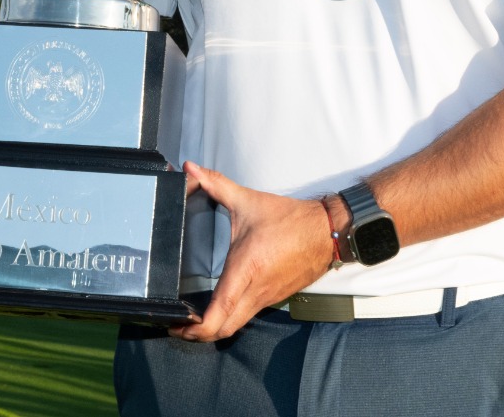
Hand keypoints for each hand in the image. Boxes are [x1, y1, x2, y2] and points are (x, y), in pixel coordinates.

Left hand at [172, 161, 332, 342]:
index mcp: (246, 269)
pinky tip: (219, 307)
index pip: (219, 312)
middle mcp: (256, 290)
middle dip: (198, 335)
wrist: (327, 231)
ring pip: (237, 325)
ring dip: (214, 329)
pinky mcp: (274, 297)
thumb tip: (190, 168)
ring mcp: (267, 297)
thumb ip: (216, 184)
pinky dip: (230, 319)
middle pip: (224, 329)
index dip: (197, 328)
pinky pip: (248, 315)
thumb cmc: (289, 219)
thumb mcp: (248, 200)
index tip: (176, 324)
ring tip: (192, 320)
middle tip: (177, 326)